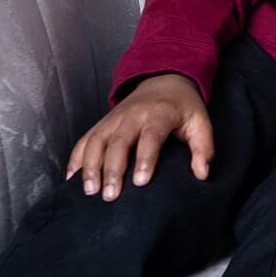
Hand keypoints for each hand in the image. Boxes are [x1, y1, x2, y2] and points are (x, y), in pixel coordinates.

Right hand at [65, 73, 212, 200]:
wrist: (164, 81)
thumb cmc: (183, 107)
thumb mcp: (201, 122)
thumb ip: (203, 148)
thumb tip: (202, 174)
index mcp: (160, 113)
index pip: (151, 136)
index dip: (145, 158)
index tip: (141, 183)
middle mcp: (133, 114)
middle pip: (118, 141)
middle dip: (112, 169)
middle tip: (110, 196)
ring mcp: (114, 118)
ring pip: (96, 141)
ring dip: (90, 166)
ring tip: (90, 191)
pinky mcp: (102, 123)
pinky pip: (85, 140)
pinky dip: (76, 158)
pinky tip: (71, 179)